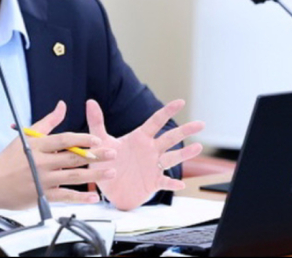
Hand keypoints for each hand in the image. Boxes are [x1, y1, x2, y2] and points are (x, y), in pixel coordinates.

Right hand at [0, 101, 116, 208]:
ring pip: (73, 177)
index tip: (97, 139)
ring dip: (94, 175)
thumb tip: (62, 105)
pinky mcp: (43, 195)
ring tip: (110, 172)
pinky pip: (65, 196)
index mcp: (38, 146)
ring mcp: (43, 180)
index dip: (82, 139)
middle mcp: (42, 162)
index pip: (64, 140)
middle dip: (95, 156)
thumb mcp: (27, 136)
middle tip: (112, 154)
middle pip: (73, 158)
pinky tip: (94, 197)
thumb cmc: (9, 158)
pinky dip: (80, 198)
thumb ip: (48, 122)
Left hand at [86, 99, 204, 210]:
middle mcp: (150, 150)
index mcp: (139, 138)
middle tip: (201, 124)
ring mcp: (153, 166)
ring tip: (198, 147)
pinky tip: (181, 185)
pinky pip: (164, 182)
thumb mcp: (100, 142)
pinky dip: (172, 184)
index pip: (155, 121)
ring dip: (185, 154)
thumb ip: (96, 122)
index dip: (167, 111)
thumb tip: (90, 102)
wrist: (109, 189)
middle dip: (185, 130)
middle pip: (170, 138)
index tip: (180, 101)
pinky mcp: (153, 182)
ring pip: (172, 158)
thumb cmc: (107, 163)